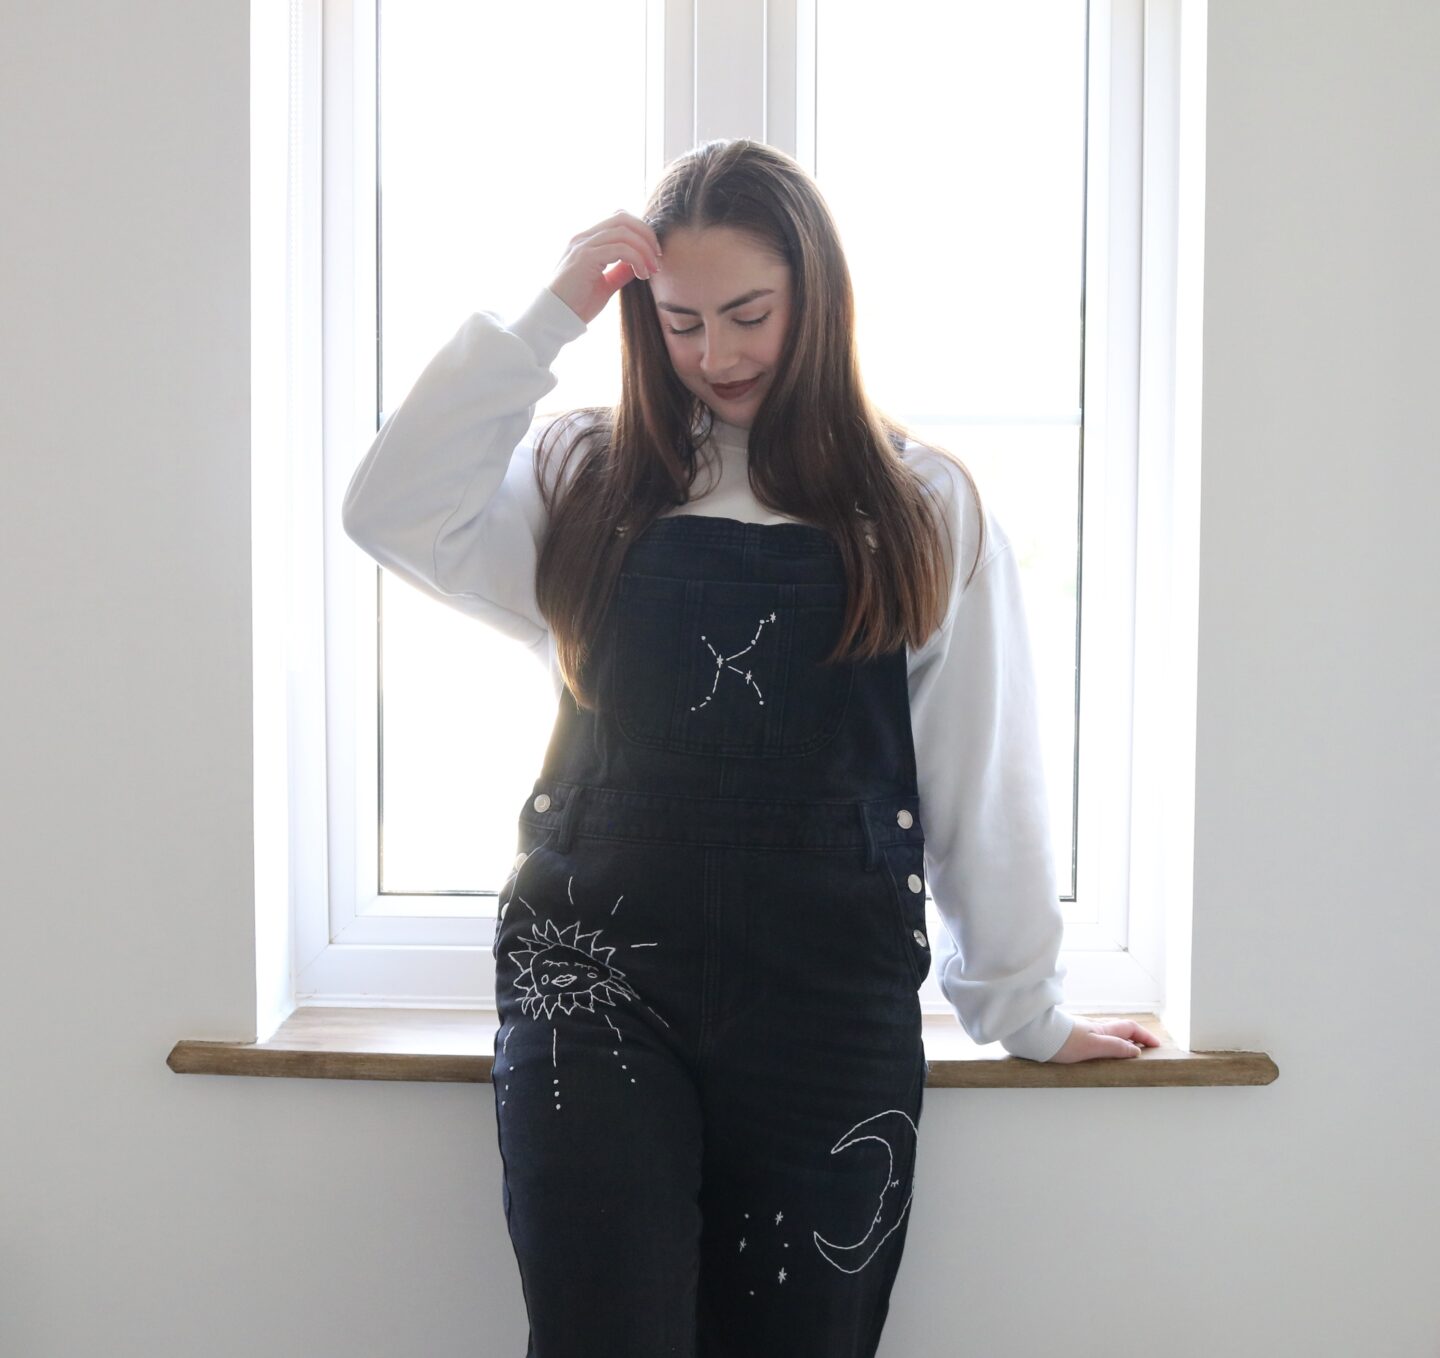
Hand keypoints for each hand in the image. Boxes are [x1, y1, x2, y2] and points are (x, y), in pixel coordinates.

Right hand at [548, 209, 662, 325]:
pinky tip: (641, 274)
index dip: (641, 232)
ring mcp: (583, 245)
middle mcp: (584, 237)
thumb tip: (640, 263)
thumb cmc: (577, 305)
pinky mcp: (585, 257)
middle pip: (624, 218)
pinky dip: (637, 259)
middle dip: (646, 235)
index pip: (619, 220)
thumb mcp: (605, 285)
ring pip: (624, 231)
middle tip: (657, 259)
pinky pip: (620, 248)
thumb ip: (620, 271)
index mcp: (587, 241)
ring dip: (644, 249)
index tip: (653, 255)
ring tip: (651, 270)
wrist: (555, 318)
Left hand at [1045, 1015, 1159, 1062]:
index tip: (1157, 1045)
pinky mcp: (1072, 1036)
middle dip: (1136, 1036)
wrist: (1034, 1035)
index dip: (1145, 1036)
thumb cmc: (1061, 1041)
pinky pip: (1096, 1037)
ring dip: (1121, 1038)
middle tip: (1146, 1047)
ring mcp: (1083, 1030)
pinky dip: (1107, 1041)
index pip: (1130, 1028)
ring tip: (1128, 1049)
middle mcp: (1094, 1027)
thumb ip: (1114, 1047)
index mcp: (1102, 1030)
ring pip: (1108, 1032)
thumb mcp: (1092, 1047)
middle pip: (1120, 1028)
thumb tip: (1135, 1050)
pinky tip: (1101, 1048)